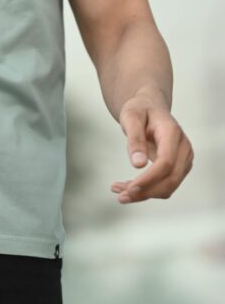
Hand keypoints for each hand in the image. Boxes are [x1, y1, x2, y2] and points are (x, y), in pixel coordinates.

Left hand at [110, 90, 193, 204]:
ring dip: (144, 194)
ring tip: (119, 192)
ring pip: (168, 187)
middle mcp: (183, 148)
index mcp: (173, 133)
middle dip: (146, 192)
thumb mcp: (131, 117)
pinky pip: (165, 185)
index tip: (130, 188)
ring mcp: (183, 160)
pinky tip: (128, 188)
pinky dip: (147, 190)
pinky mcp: (179, 168)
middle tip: (120, 196)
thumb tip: (138, 164)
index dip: (150, 179)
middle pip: (170, 179)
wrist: (150, 107)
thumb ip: (135, 138)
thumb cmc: (140, 109)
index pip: (166, 162)